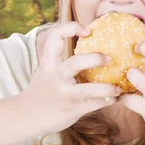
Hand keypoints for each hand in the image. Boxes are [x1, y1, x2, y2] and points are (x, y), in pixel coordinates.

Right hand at [19, 21, 121, 135]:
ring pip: (89, 89)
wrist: (26, 116)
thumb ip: (61, 60)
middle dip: (95, 59)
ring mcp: (65, 94)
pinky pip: (95, 104)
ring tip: (119, 88)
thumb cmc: (42, 90)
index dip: (71, 28)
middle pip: (76, 63)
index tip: (87, 30)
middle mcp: (56, 76)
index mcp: (49, 62)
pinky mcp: (73, 108)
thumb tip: (89, 43)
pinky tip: (116, 99)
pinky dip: (109, 101)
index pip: (55, 37)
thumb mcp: (46, 70)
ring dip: (108, 88)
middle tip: (110, 58)